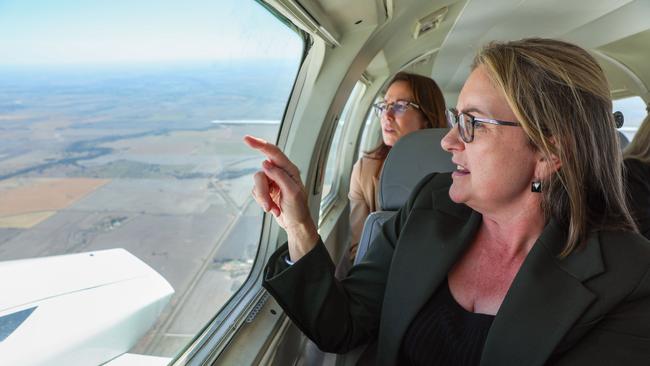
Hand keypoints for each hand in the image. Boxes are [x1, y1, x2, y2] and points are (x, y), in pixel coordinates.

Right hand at [244, 135, 318, 259]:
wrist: (295, 224)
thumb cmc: (299, 209)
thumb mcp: (292, 193)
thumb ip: (280, 176)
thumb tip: (266, 164)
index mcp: (290, 170)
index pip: (273, 152)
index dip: (260, 144)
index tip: (247, 139)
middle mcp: (280, 173)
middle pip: (261, 173)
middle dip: (262, 191)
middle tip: (267, 205)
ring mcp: (272, 182)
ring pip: (257, 184)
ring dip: (263, 199)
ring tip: (272, 208)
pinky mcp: (266, 190)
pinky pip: (256, 192)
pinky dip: (263, 202)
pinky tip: (273, 208)